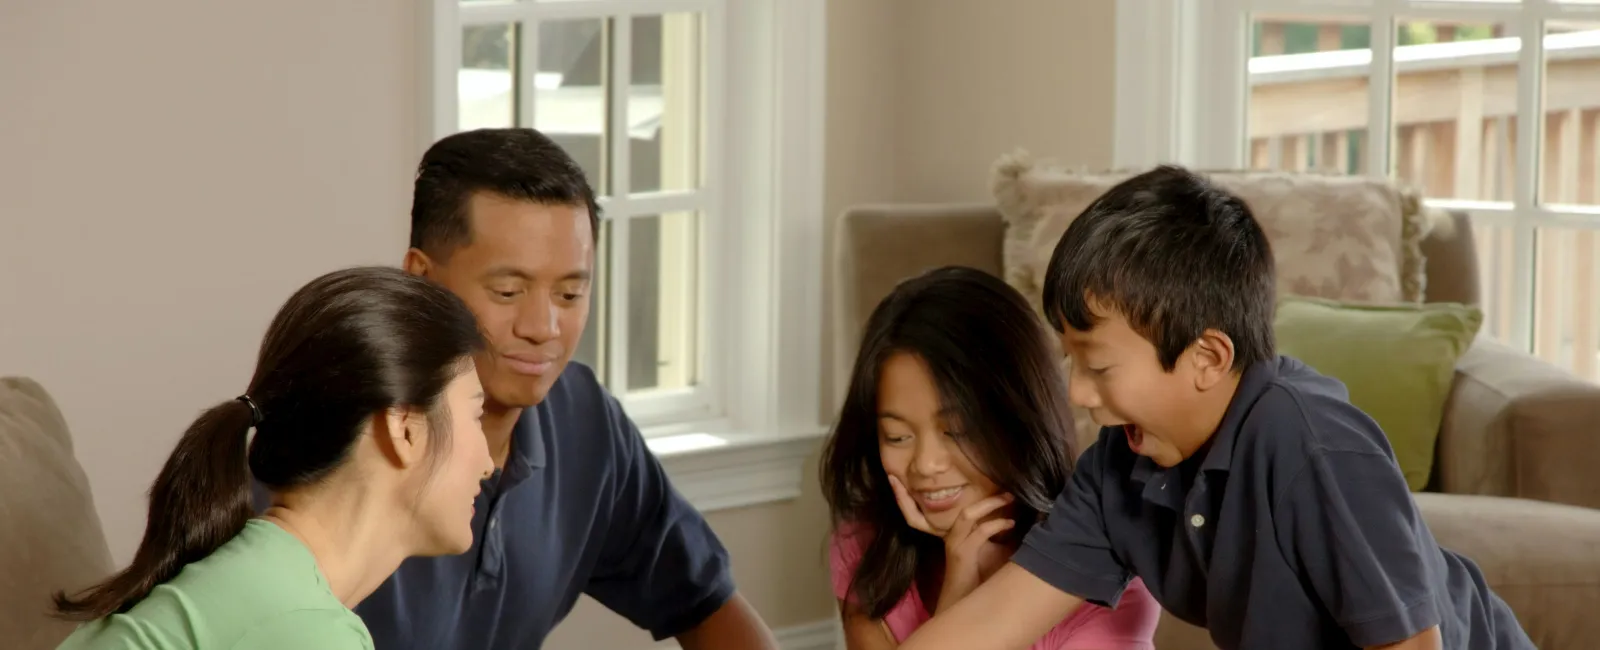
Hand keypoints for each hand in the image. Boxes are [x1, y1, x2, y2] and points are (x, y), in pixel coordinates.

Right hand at [887, 475, 1014, 611]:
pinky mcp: (962, 553)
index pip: (967, 509)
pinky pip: (979, 532)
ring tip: (1009, 498)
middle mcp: (954, 535)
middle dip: (988, 497)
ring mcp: (956, 543)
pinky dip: (995, 525)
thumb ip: (1004, 538)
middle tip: (1009, 490)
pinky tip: (1010, 523)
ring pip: (968, 514)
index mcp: (959, 534)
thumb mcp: (995, 553)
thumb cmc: (979, 580)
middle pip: (966, 507)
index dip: (985, 499)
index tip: (1008, 491)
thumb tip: (1028, 524)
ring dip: (989, 505)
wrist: (962, 602)